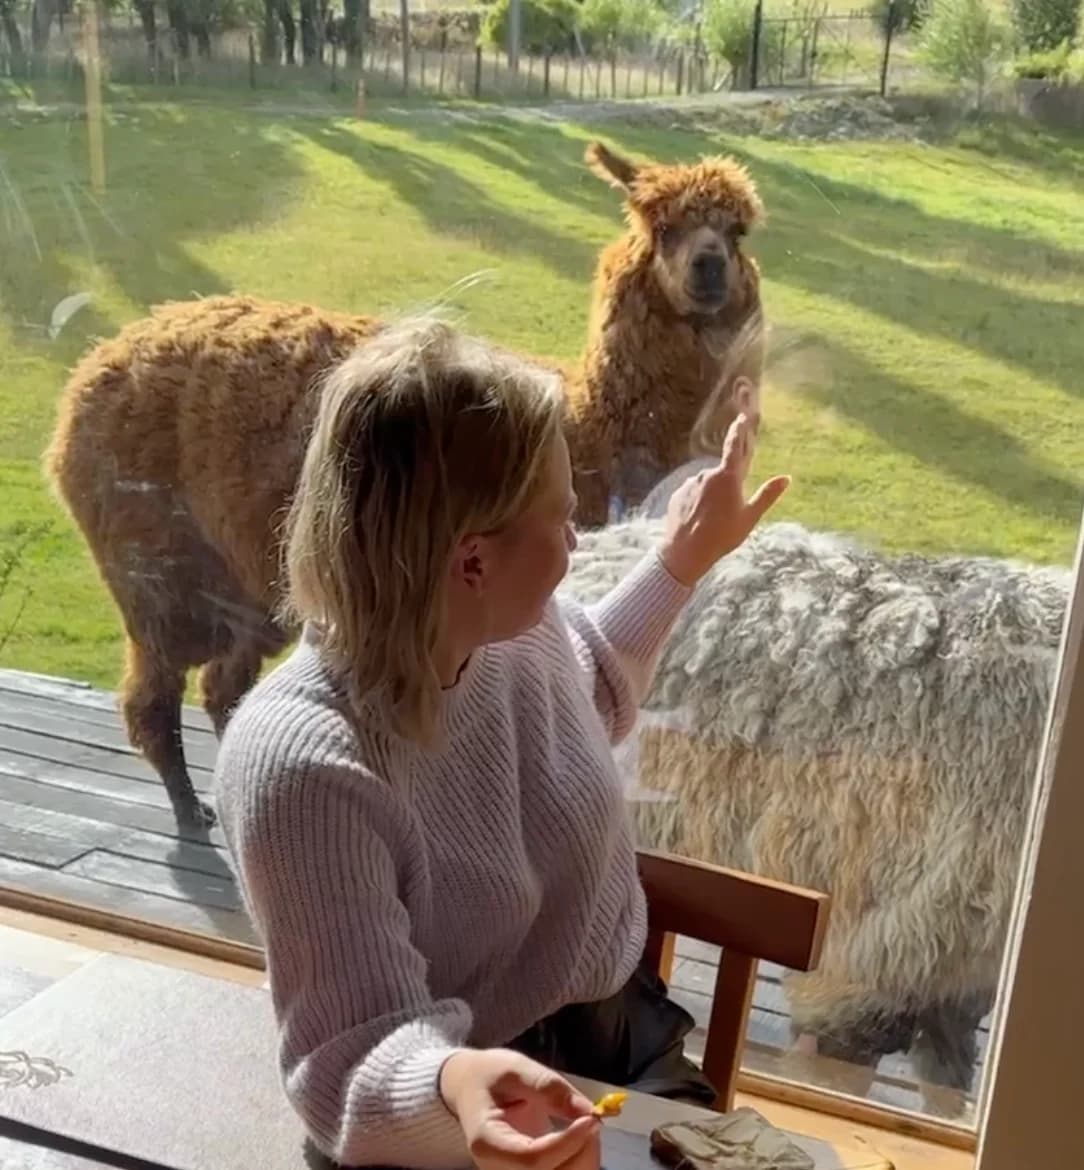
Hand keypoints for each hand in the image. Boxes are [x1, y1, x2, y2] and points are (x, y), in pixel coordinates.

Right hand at [440, 1049, 600, 1169]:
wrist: (469, 1089)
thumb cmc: (489, 1075)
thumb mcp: (515, 1069)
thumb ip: (549, 1087)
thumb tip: (589, 1110)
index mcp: (487, 1142)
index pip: (533, 1160)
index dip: (567, 1143)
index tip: (591, 1118)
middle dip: (581, 1152)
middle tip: (592, 1117)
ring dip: (584, 1157)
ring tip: (585, 1123)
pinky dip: (579, 1160)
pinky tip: (580, 1137)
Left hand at [658, 380, 789, 586]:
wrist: (685, 551)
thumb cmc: (722, 536)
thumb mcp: (750, 517)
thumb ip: (767, 495)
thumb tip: (787, 478)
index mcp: (728, 477)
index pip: (734, 446)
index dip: (738, 431)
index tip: (741, 418)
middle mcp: (707, 474)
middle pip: (723, 473)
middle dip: (728, 486)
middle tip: (729, 509)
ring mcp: (690, 483)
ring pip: (706, 485)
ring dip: (712, 496)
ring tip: (713, 521)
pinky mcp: (677, 494)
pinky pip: (692, 494)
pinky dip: (697, 503)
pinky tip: (699, 520)